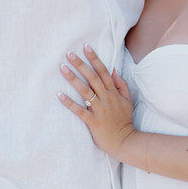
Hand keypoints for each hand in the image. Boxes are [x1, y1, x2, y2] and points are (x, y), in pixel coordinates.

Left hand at [58, 44, 136, 159]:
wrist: (125, 141)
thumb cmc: (125, 120)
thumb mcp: (128, 100)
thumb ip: (121, 85)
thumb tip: (114, 70)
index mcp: (113, 92)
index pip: (103, 71)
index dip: (94, 59)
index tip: (86, 47)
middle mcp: (106, 98)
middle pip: (92, 78)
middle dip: (81, 64)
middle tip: (69, 54)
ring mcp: (99, 109)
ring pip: (85, 91)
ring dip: (73, 79)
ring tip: (63, 69)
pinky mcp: (92, 121)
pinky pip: (79, 110)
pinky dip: (69, 103)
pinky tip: (60, 95)